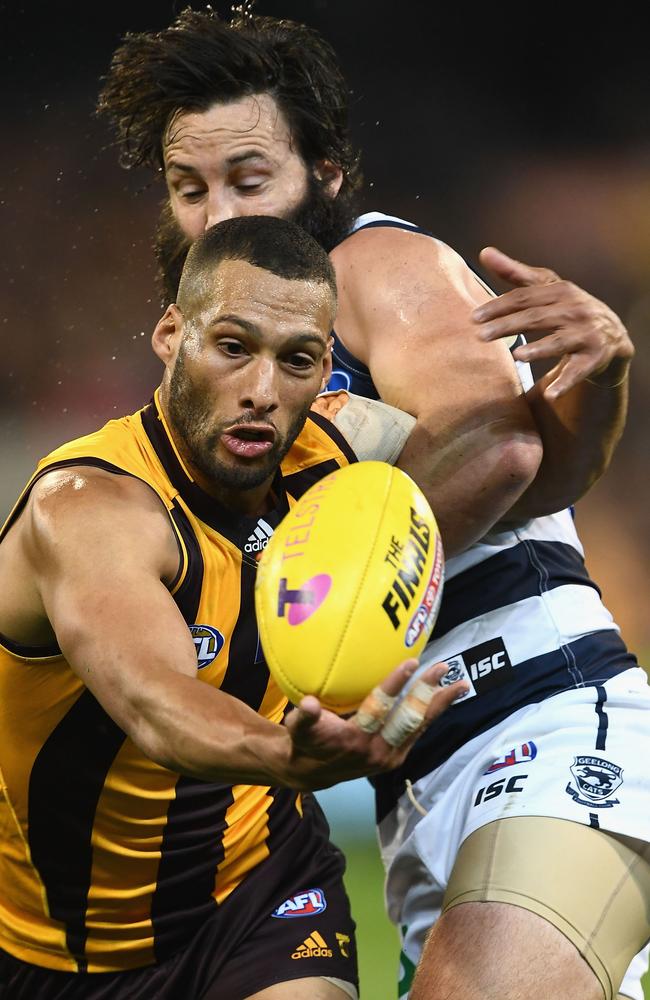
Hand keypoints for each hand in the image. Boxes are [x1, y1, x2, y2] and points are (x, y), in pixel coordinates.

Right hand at [283, 658, 466, 789]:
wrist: (312, 772)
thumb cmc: (305, 741)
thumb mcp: (299, 728)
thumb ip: (305, 716)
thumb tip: (310, 704)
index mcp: (355, 739)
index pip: (379, 709)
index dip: (394, 685)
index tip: (410, 663)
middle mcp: (378, 749)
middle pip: (407, 718)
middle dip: (426, 691)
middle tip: (442, 667)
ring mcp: (391, 754)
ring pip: (419, 725)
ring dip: (440, 703)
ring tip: (460, 684)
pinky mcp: (398, 754)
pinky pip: (419, 730)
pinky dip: (434, 713)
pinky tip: (447, 696)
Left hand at [472, 246, 633, 398]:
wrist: (611, 334)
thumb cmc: (567, 308)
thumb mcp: (546, 288)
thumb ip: (515, 273)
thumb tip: (484, 251)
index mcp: (560, 291)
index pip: (524, 297)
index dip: (498, 306)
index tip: (474, 317)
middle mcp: (574, 310)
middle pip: (536, 318)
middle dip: (508, 326)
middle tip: (481, 336)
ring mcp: (585, 334)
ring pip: (558, 342)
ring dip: (539, 350)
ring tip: (517, 356)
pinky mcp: (594, 358)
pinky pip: (577, 371)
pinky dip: (566, 383)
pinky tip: (551, 395)